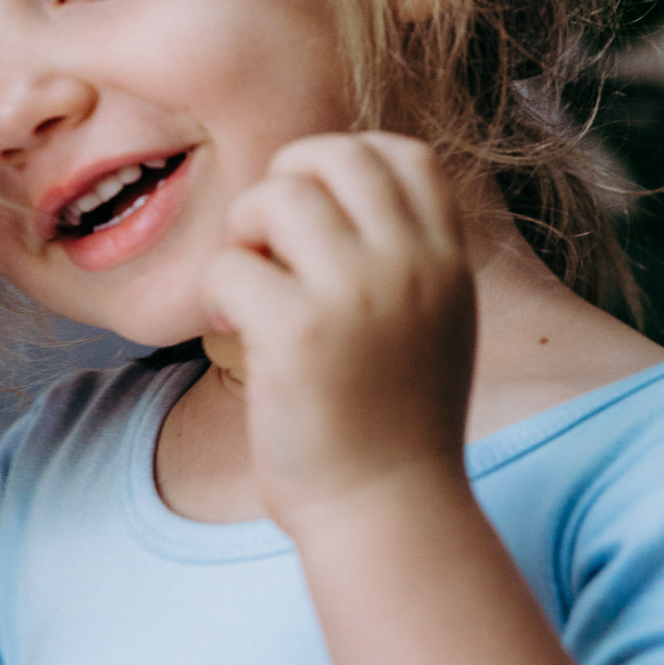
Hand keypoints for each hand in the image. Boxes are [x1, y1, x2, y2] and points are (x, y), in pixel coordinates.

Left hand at [200, 132, 476, 530]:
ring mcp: (357, 294)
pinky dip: (215, 295)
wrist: (387, 510)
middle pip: (334, 156)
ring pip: (275, 197)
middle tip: (267, 246)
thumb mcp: (432, 323)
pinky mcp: (297, 331)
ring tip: (248, 288)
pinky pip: (229, 266)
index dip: (346, 163)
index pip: (403, 154)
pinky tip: (230, 332)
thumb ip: (403, 257)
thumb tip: (334, 190)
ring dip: (243, 234)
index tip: (316, 216)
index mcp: (448, 261)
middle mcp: (412, 265)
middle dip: (285, 184)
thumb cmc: (394, 424)